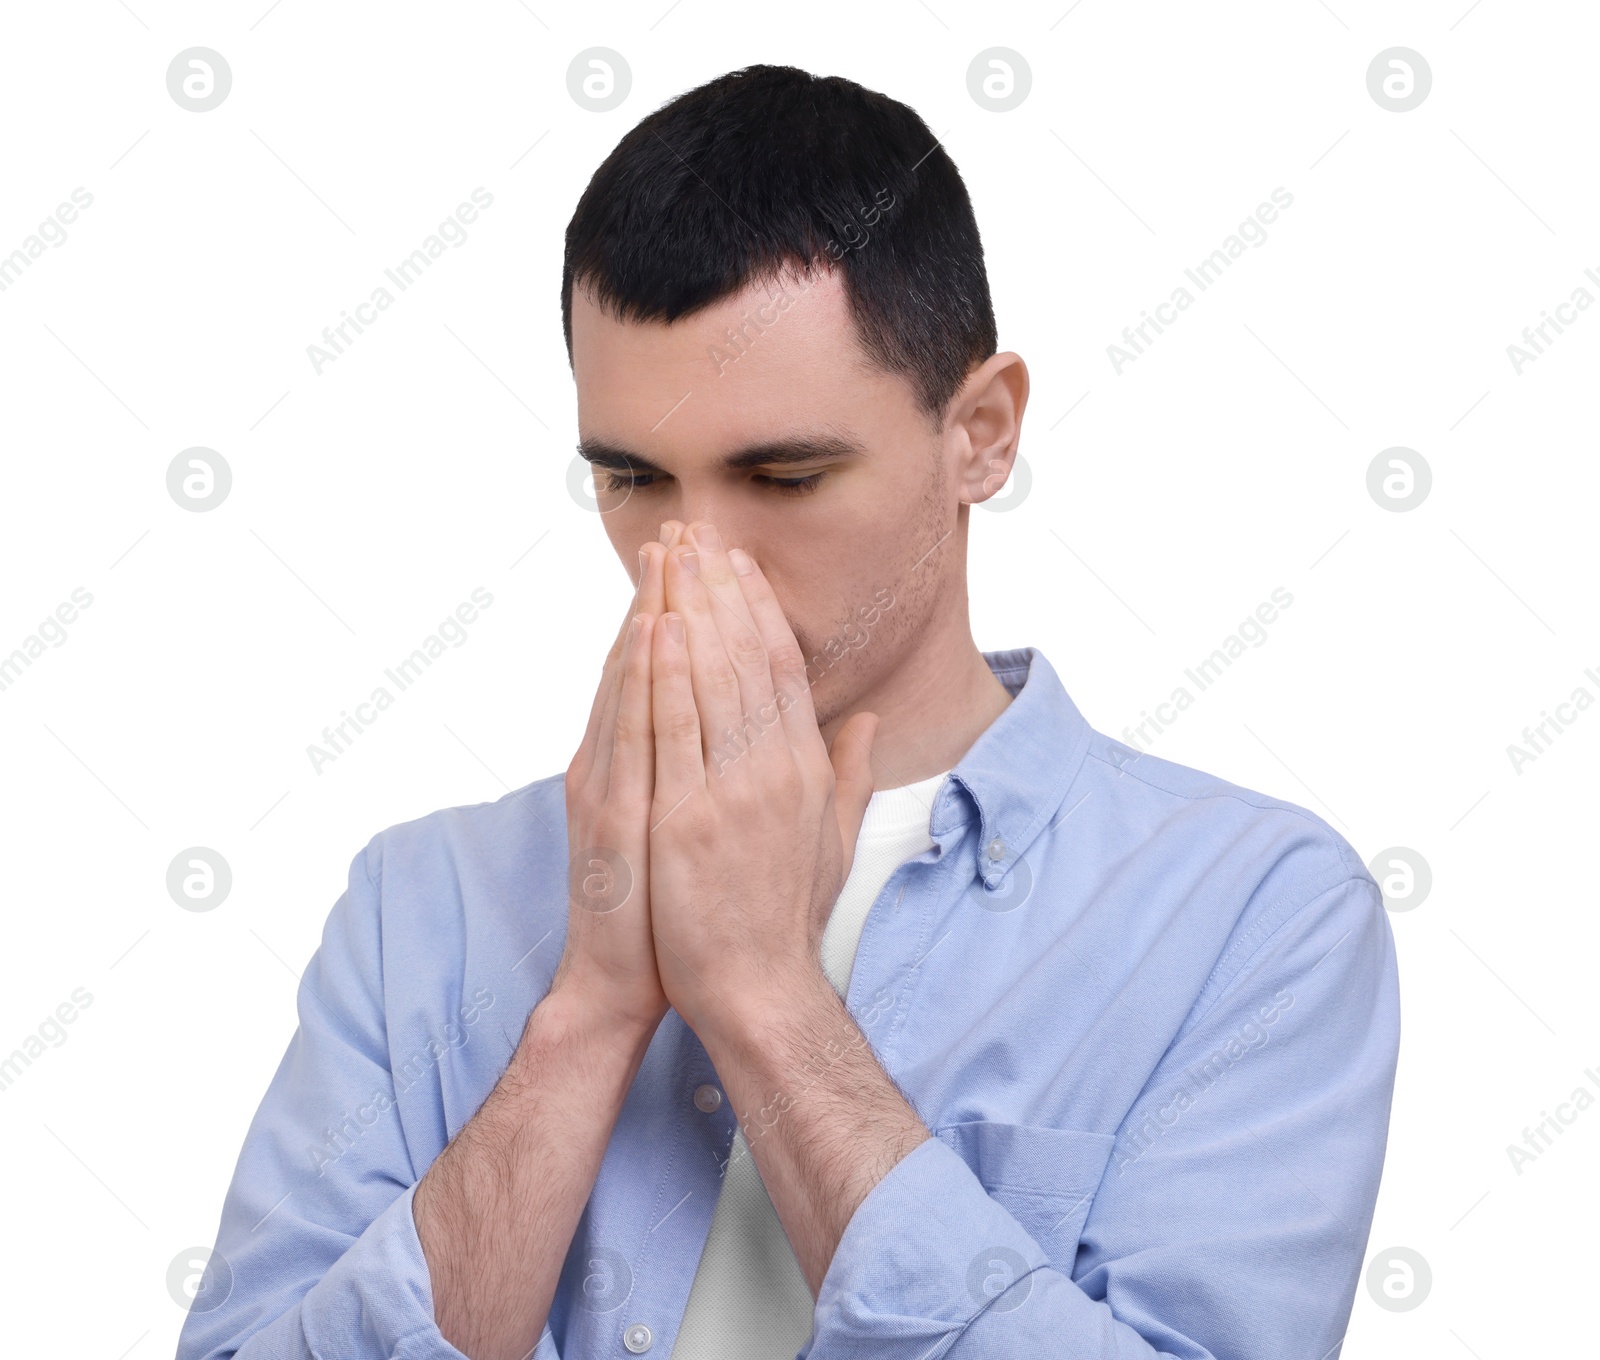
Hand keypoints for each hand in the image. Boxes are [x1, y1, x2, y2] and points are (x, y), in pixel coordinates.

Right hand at [551, 521, 687, 1030]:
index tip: (712, 556)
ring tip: (667, 553)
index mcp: (646, 762)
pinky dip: (640, 681)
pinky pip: (628, 736)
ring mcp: (609, 783)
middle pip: (644, 663)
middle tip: (683, 526)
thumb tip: (759, 730)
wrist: (632, 981)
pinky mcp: (608, 814)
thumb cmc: (674, 906)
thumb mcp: (701, 827)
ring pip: (631, 683)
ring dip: (649, 613)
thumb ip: (721, 774)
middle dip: (666, 593)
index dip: (689, 611)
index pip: (670, 672)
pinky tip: (654, 632)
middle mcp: (619, 761)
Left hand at [645, 520, 879, 1034]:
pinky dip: (665, 675)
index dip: (759, 609)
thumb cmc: (787, 918)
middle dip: (718, 590)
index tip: (737, 564)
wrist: (759, 990)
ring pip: (710, 682)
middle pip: (746, 659)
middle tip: (695, 533)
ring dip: (688, 611)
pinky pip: (675, 731)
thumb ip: (852, 774)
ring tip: (670, 557)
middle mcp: (775, 770)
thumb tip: (868, 722)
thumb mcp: (834, 840)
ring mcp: (732, 792)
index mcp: (806, 769)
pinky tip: (654, 628)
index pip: (783, 669)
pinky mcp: (688, 819)